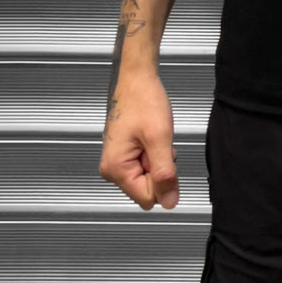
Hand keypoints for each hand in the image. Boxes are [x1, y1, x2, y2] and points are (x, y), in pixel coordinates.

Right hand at [98, 70, 179, 209]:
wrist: (137, 79)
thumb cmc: (144, 101)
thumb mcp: (159, 138)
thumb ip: (165, 173)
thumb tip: (170, 203)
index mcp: (115, 169)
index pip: (147, 198)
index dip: (162, 180)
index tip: (161, 156)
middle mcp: (112, 169)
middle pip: (147, 188)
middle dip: (159, 168)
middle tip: (157, 143)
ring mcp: (118, 161)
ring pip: (149, 176)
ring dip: (158, 159)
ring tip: (154, 137)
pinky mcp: (125, 153)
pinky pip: (146, 164)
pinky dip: (155, 152)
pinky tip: (152, 136)